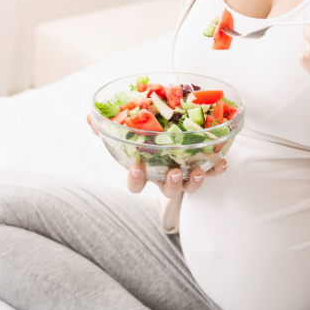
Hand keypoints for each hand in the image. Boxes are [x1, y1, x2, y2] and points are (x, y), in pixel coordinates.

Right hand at [86, 115, 227, 197]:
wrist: (172, 127)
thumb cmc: (146, 134)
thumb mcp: (127, 129)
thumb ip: (109, 126)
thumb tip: (89, 119)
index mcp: (146, 170)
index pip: (136, 184)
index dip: (135, 180)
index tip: (137, 168)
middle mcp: (164, 176)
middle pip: (167, 190)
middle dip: (171, 184)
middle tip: (173, 171)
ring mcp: (184, 174)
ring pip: (188, 187)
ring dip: (193, 181)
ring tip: (197, 170)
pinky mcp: (201, 166)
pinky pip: (210, 172)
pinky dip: (215, 169)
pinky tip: (220, 162)